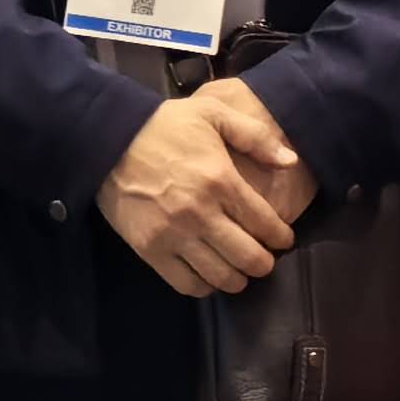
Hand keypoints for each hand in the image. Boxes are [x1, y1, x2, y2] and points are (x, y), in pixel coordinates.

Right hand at [98, 85, 305, 297]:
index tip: (283, 239)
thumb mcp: (214, 113)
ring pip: (221, 276)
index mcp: (221, 180)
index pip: (265, 223)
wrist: (108, 139)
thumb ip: (255, 136)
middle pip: (248, 257)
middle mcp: (201, 213)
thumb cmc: (165, 125)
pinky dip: (204, 287)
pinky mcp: (150, 250)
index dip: (281, 237)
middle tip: (265, 260)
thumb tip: (290, 161)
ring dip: (238, 279)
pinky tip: (209, 277)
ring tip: (240, 272)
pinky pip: (186, 283)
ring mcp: (174, 235)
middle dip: (264, 263)